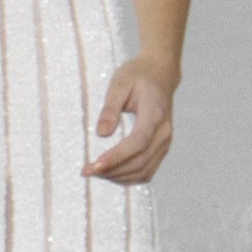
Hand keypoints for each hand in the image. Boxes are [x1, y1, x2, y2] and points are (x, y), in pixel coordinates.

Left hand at [85, 56, 175, 183]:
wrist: (160, 74)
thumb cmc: (137, 76)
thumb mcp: (120, 83)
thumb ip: (110, 108)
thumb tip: (101, 134)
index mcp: (155, 114)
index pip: (138, 142)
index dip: (117, 156)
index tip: (95, 165)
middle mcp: (164, 132)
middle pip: (140, 161)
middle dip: (112, 170)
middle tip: (86, 171)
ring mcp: (165, 142)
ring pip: (144, 171)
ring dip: (118, 177)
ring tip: (94, 172)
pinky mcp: (161, 149)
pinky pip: (146, 171)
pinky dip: (128, 177)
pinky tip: (110, 173)